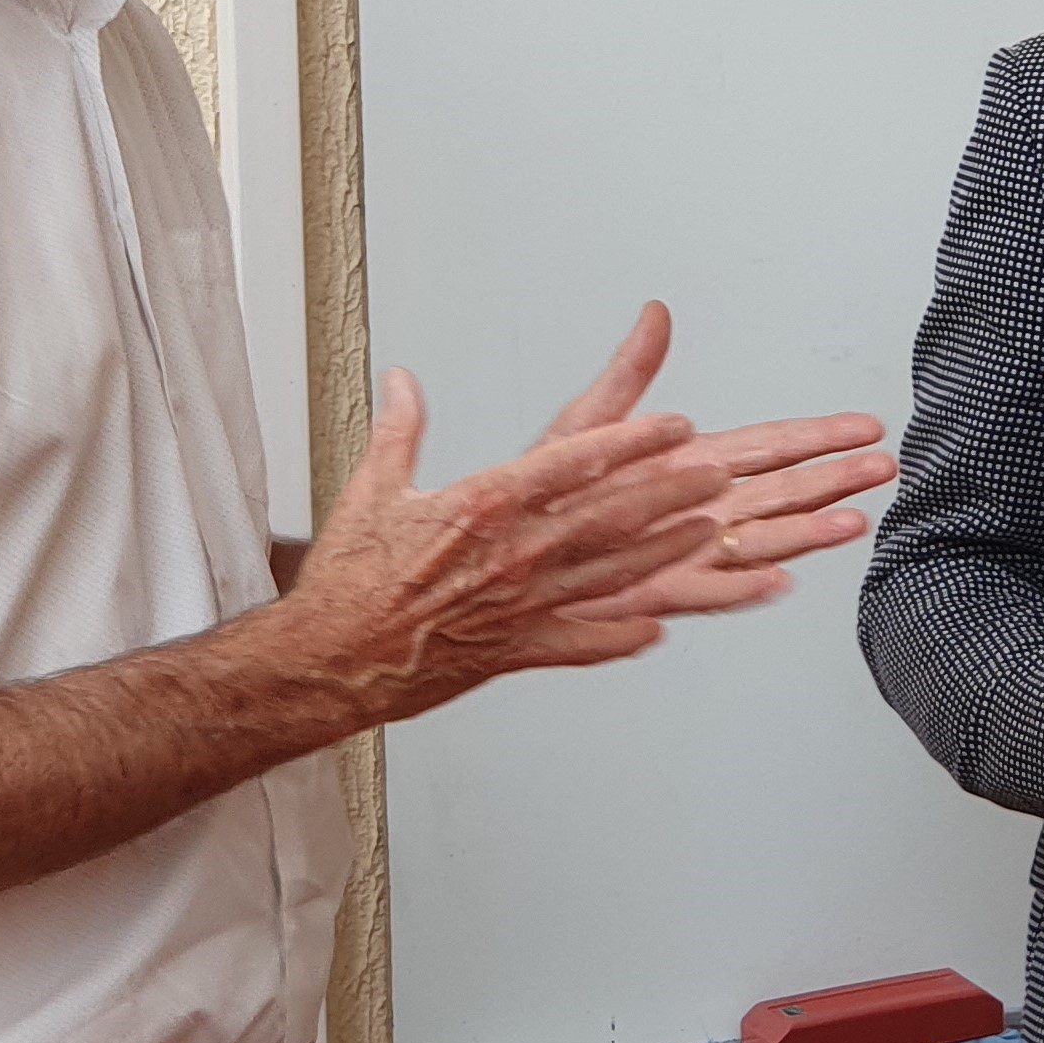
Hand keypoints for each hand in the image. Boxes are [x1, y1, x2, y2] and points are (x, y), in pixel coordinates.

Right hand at [288, 366, 732, 725]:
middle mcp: (513, 554)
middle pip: (611, 517)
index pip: (574, 463)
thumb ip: (398, 430)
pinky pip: (581, 643)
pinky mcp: (514, 651)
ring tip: (708, 532)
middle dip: (670, 492)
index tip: (671, 426)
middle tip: (715, 475)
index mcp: (482, 506)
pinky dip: (622, 637)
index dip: (631, 442)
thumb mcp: (370, 490)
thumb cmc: (347, 582)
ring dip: (665, 552)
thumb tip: (402, 381)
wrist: (327, 661)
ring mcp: (520, 606)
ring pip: (611, 575)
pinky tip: (659, 629)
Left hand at [536, 301, 897, 619]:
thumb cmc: (548, 490)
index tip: (865, 426)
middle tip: (883, 467)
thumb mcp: (590, 421)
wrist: (508, 551)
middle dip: (835, 480)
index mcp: (692, 466)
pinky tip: (780, 579)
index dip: (819, 436)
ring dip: (807, 533)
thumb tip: (655, 314)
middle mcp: (700, 511)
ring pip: (761, 541)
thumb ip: (631, 371)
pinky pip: (710, 590)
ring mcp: (686, 553)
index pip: (770, 446)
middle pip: (783, 493)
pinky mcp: (659, 590)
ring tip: (851, 521)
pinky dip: (745, 586)